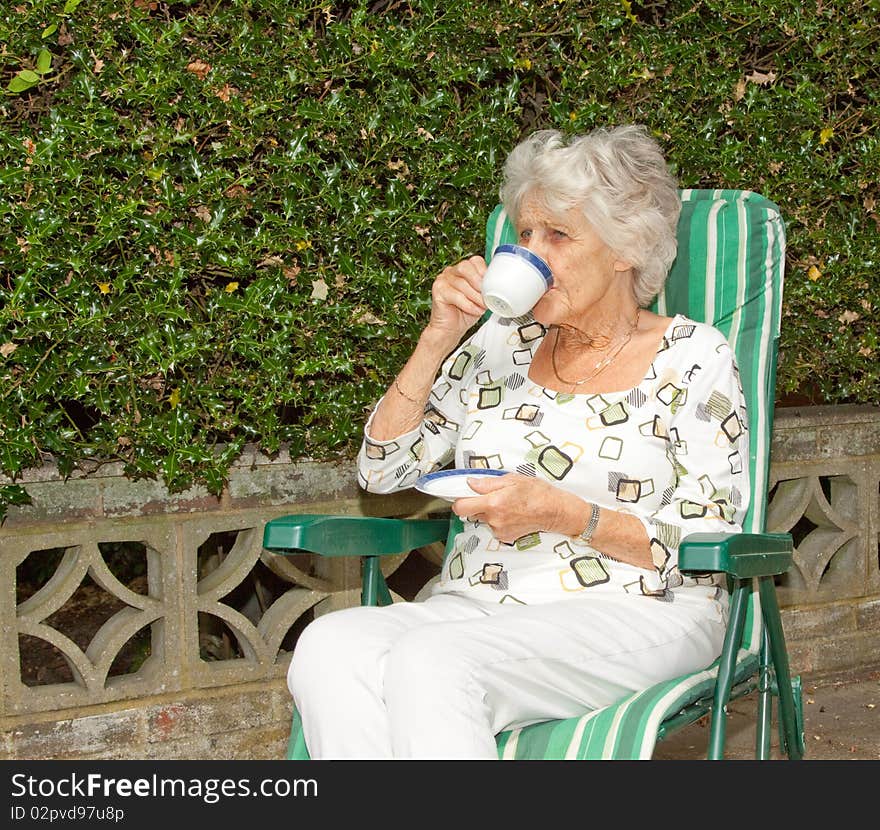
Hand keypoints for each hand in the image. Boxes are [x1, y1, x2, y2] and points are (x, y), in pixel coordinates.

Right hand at [424, 255, 487, 342]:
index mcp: (463, 270)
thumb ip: (487, 288)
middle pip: (465, 267)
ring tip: (482, 306)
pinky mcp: (438, 291)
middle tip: (486, 296)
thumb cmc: (465, 313)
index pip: (475, 261)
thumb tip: (500, 286)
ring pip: (461, 283)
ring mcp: (443, 280)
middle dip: (479, 283)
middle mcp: (451, 272)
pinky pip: (455, 295)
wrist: (450, 329)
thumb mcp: (481, 298)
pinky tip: (473, 310)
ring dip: (475, 297)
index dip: (485, 272)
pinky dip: (467, 304)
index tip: (492, 285)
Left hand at [452, 473, 575, 543]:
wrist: (554, 511)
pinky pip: (493, 526)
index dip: (459, 500)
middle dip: (476, 504)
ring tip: (506, 505)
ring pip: (483, 519)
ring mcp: (499, 530)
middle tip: (490, 497)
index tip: (463, 495)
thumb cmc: (537, 493)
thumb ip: (488, 483)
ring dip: (489, 512)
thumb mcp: (513, 479)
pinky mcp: (504, 537)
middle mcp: (494, 519)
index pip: (461, 507)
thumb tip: (471, 483)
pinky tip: (511, 514)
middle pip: (471, 513)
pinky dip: (498, 520)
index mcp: (493, 502)